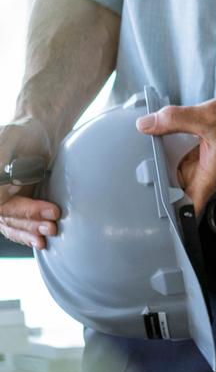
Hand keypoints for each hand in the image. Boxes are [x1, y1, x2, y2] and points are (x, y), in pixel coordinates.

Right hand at [0, 119, 58, 250]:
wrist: (37, 130)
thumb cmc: (22, 132)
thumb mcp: (9, 142)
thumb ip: (1, 165)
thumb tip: (0, 191)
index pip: (0, 205)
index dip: (25, 211)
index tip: (51, 211)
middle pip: (5, 216)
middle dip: (30, 223)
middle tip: (54, 226)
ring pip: (9, 223)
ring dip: (29, 231)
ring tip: (49, 235)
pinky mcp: (11, 204)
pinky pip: (13, 224)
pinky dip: (25, 233)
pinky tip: (38, 241)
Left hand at [136, 91, 215, 214]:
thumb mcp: (209, 116)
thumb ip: (175, 120)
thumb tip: (146, 125)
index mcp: (211, 173)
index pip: (190, 207)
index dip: (173, 218)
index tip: (153, 221)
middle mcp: (211, 172)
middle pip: (179, 190)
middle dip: (159, 189)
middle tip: (134, 183)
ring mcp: (211, 162)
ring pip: (182, 173)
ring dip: (165, 170)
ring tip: (140, 163)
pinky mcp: (212, 151)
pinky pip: (188, 159)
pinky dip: (173, 154)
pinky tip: (159, 142)